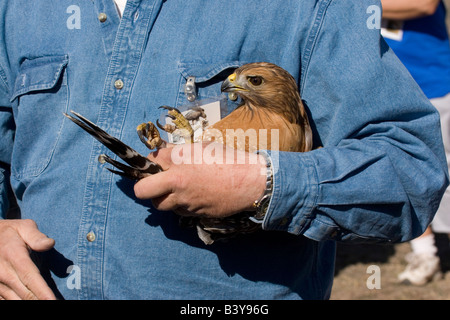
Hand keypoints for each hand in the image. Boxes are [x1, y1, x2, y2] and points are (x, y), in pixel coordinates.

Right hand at [0, 219, 55, 299]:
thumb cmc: (10, 232)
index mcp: (14, 257)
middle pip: (25, 294)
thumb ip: (37, 236)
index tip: (53, 300)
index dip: (43, 292)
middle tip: (55, 302)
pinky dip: (19, 302)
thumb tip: (50, 244)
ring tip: (47, 302)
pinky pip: (6, 300)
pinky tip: (33, 301)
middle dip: (41, 300)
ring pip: (15, 300)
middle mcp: (4, 273)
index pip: (31, 278)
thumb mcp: (24, 227)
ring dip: (31, 303)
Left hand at [134, 142, 266, 217]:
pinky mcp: (195, 214)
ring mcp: (185, 203)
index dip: (149, 163)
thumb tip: (162, 151)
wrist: (248, 182)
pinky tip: (195, 195)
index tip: (155, 163)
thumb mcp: (200, 148)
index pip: (148, 164)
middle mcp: (177, 186)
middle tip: (156, 182)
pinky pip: (179, 211)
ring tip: (179, 188)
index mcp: (177, 166)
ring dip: (164, 197)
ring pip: (161, 204)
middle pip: (142, 192)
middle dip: (145, 186)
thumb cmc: (227, 159)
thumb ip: (177, 151)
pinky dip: (181, 205)